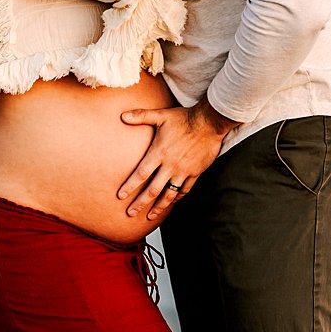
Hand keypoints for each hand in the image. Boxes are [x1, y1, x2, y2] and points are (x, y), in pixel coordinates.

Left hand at [116, 103, 237, 221]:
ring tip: (150, 216)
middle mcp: (170, 165)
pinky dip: (177, 198)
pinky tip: (172, 202)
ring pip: (169, 194)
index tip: (120, 196)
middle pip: (152, 189)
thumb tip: (122, 116)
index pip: (141, 174)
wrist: (210, 122)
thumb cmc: (184, 118)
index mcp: (159, 153)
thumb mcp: (161, 115)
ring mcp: (183, 171)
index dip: (130, 186)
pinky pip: (185, 190)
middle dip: (140, 203)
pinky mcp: (195, 173)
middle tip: (130, 213)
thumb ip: (141, 116)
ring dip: (159, 206)